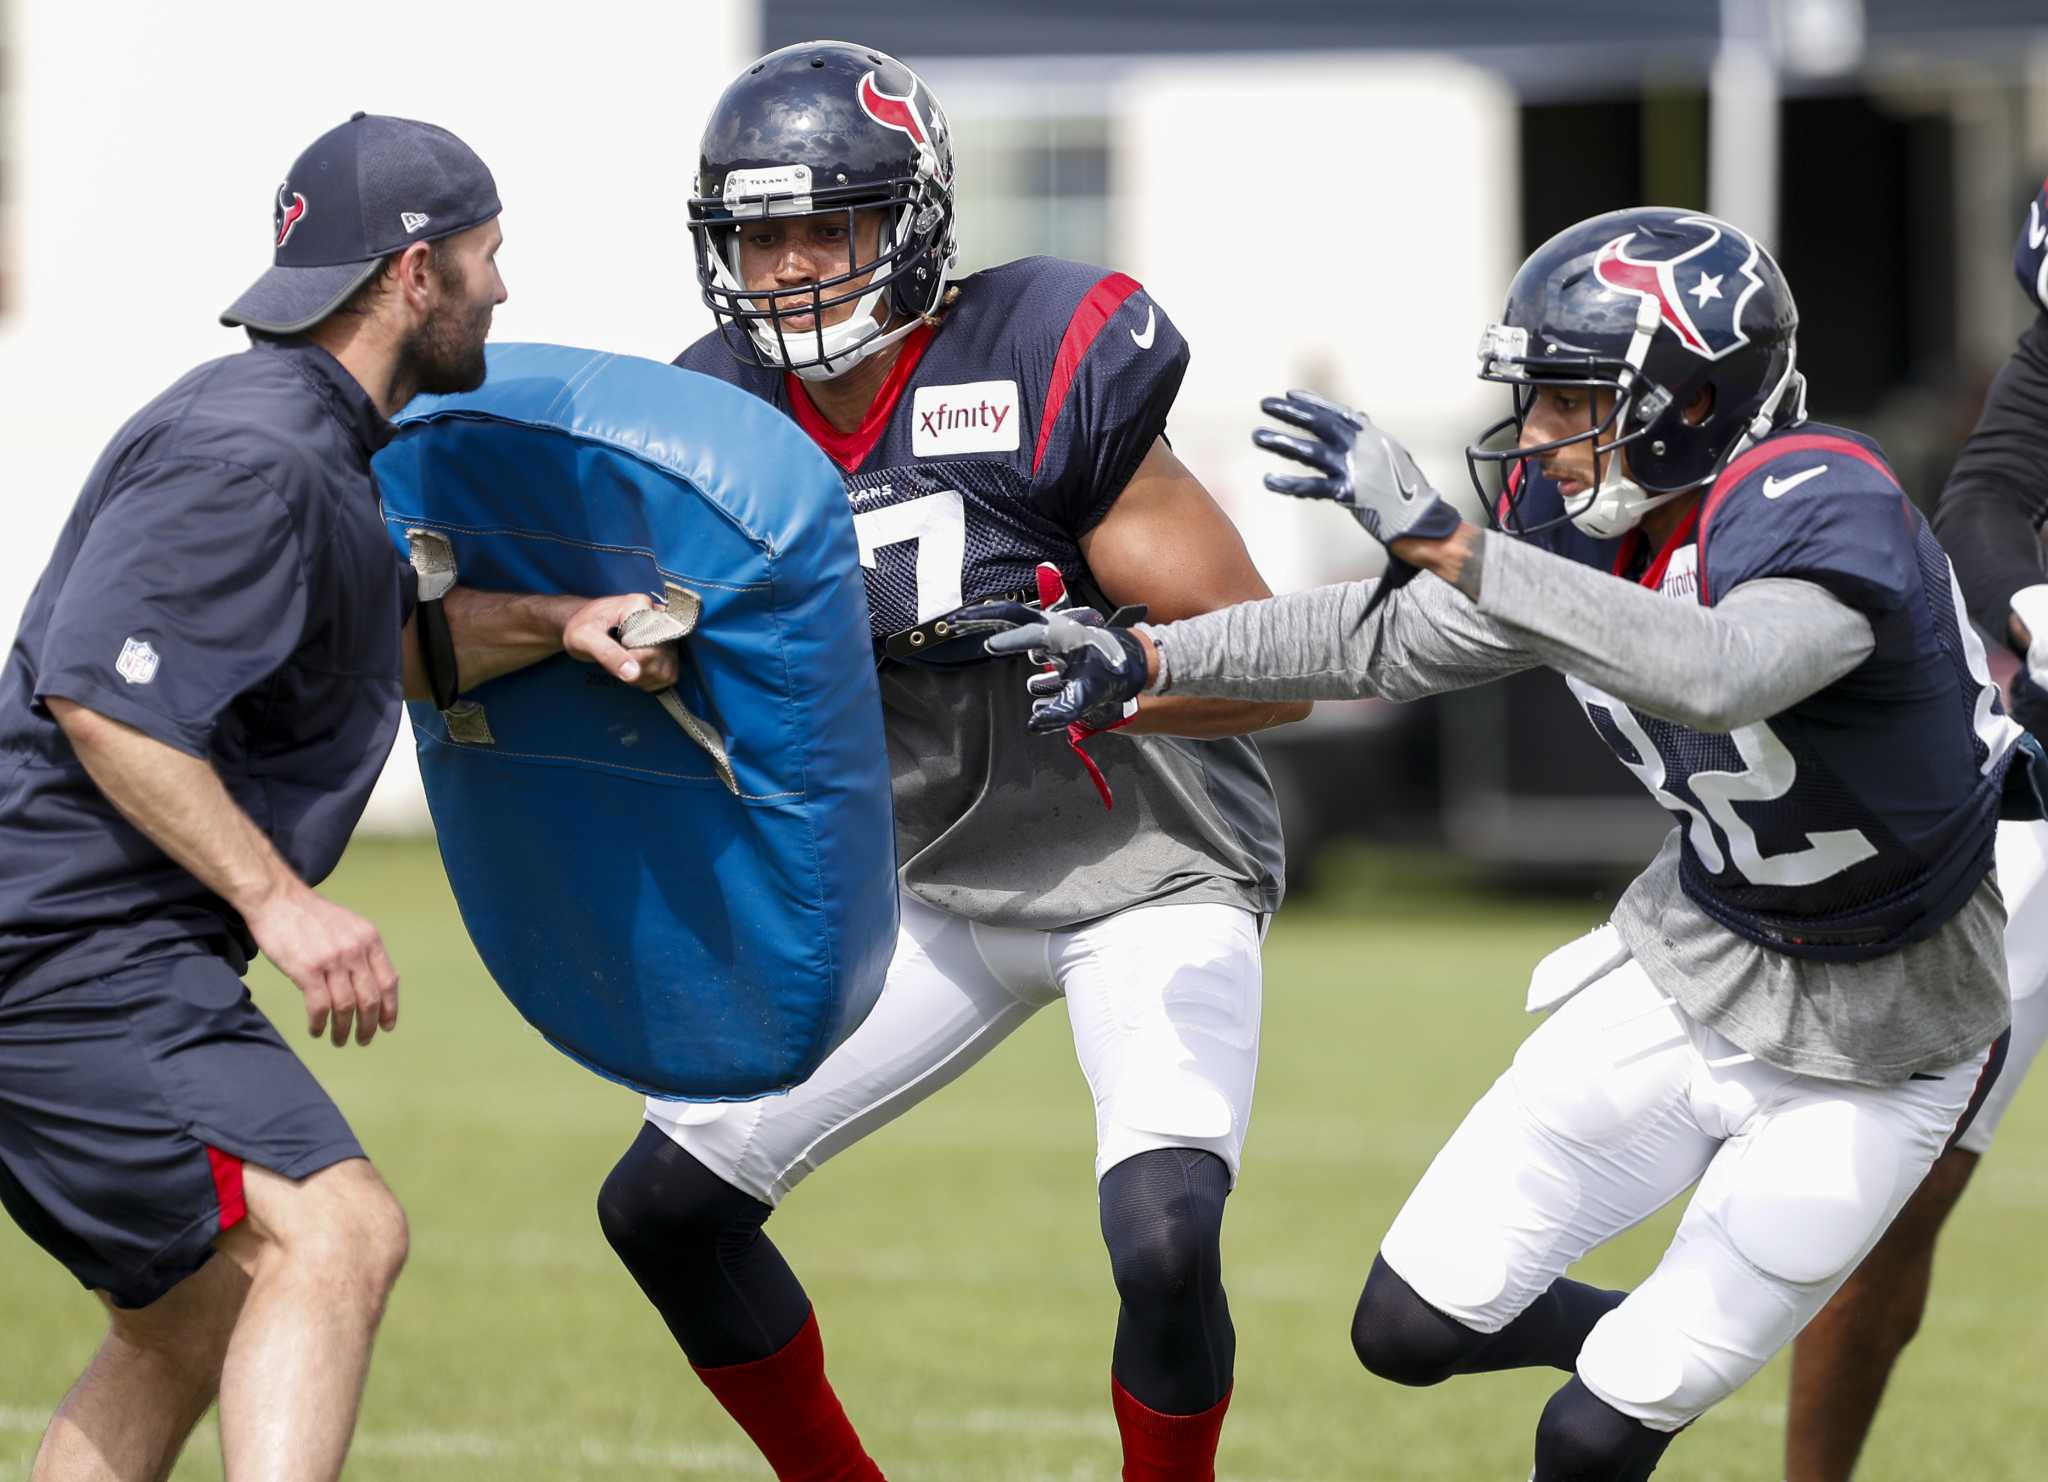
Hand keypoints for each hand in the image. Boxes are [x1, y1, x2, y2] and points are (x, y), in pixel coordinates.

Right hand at [244, 882, 398, 1046]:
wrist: (277, 899)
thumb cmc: (310, 914)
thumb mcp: (349, 925)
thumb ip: (363, 950)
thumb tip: (373, 981)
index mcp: (369, 939)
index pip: (388, 981)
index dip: (390, 1007)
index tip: (387, 1025)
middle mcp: (355, 950)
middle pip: (370, 998)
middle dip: (369, 1025)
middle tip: (364, 1040)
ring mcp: (332, 961)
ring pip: (346, 1007)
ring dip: (343, 1029)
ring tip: (339, 1040)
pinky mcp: (307, 970)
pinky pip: (319, 1006)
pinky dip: (320, 1023)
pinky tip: (317, 1030)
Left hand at [564, 593, 679, 691]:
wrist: (582, 624)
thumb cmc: (580, 627)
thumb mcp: (584, 638)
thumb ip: (607, 653)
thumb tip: (633, 674)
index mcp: (640, 606)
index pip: (652, 643)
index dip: (634, 659)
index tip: (613, 656)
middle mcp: (658, 616)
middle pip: (662, 658)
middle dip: (636, 670)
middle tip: (614, 662)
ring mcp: (665, 632)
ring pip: (667, 670)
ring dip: (643, 678)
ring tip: (623, 666)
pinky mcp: (667, 647)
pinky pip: (669, 674)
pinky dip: (650, 680)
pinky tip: (633, 670)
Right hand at [981, 606, 1150, 732]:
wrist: (1139, 660)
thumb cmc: (1114, 673)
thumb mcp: (1089, 695)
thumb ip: (1062, 711)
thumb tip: (1034, 725)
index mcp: (1059, 635)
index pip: (1025, 635)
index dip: (1006, 642)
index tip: (988, 647)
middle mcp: (1052, 628)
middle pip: (1011, 614)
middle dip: (982, 616)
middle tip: (955, 621)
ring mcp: (1053, 632)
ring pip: (1016, 622)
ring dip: (992, 623)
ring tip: (965, 626)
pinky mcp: (1056, 641)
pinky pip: (1027, 636)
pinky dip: (1009, 637)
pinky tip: (997, 644)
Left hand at [1252, 390, 1464, 550]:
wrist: (1421, 519)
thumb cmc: (1406, 490)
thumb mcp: (1392, 454)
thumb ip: (1371, 436)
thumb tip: (1359, 416)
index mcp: (1372, 437)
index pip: (1337, 413)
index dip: (1312, 403)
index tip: (1290, 395)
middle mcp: (1362, 447)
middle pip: (1320, 424)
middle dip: (1290, 413)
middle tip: (1264, 404)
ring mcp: (1354, 469)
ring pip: (1310, 451)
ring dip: (1282, 441)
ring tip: (1257, 436)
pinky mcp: (1348, 493)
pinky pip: (1312, 487)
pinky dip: (1289, 484)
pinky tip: (1268, 481)